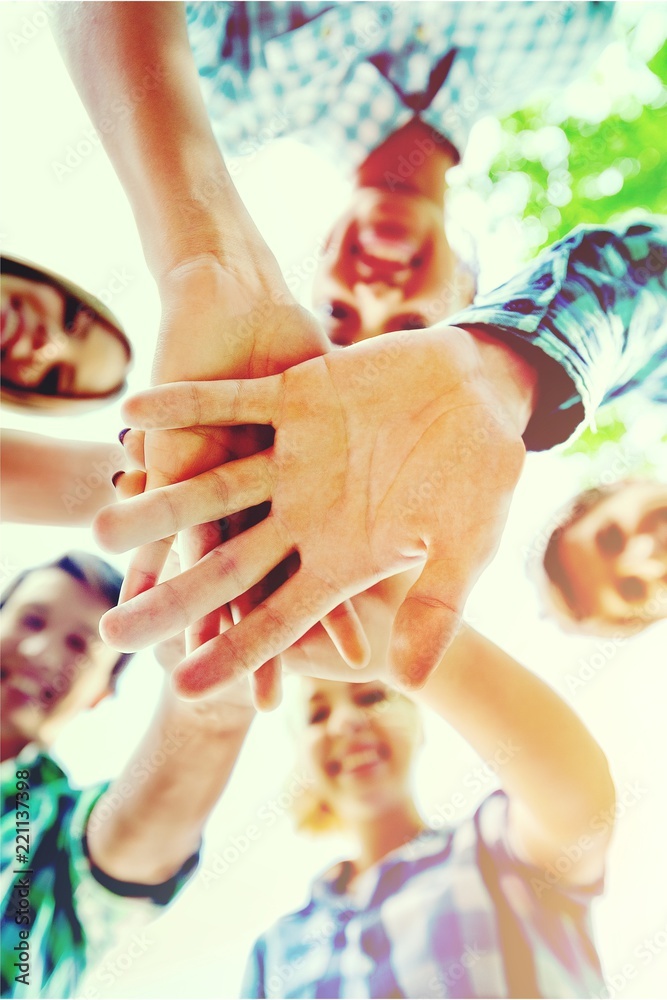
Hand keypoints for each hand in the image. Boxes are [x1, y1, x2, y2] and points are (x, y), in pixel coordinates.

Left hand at [97, 325, 532, 694]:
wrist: (479, 391)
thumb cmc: (480, 475)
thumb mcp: (463, 544)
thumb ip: (436, 607)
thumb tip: (414, 679)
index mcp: (340, 555)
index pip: (278, 615)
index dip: (234, 651)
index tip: (181, 685)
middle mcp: (303, 512)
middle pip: (226, 563)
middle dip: (173, 597)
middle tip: (113, 634)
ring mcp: (292, 456)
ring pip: (213, 488)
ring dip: (159, 504)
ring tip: (98, 528)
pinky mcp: (292, 398)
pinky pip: (229, 404)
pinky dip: (186, 406)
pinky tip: (131, 415)